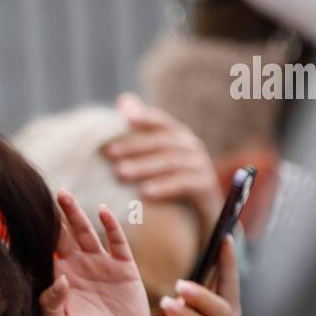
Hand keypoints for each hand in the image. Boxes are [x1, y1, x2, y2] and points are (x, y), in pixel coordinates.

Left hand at [39, 189, 150, 315]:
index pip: (42, 251)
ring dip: (73, 213)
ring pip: (84, 231)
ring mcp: (100, 263)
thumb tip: (57, 278)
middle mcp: (77, 266)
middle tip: (36, 194)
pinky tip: (103, 211)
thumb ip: (50, 304)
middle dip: (50, 217)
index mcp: (58, 278)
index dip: (32, 236)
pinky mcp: (123, 266)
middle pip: (60, 235)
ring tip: (62, 194)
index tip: (18, 216)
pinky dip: (111, 225)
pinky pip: (116, 241)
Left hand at [103, 93, 223, 235]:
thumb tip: (124, 100)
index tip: (123, 119)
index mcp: (178, 136)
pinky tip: (145, 192)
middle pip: (162, 142)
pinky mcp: (206, 187)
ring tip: (120, 173)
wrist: (198, 216)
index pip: (161, 122)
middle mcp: (192, 146)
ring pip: (171, 162)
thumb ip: (140, 130)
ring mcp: (201, 165)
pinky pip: (185, 184)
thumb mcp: (155, 156)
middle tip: (108, 154)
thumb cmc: (169, 181)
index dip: (145, 118)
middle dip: (134, 146)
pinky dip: (165, 187)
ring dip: (144, 167)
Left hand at [151, 235, 240, 315]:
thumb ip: (193, 294)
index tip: (224, 238)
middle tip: (178, 285)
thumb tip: (188, 269)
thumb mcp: (191, 310)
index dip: (229, 262)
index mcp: (228, 310)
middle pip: (223, 310)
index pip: (232, 283)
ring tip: (165, 304)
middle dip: (202, 296)